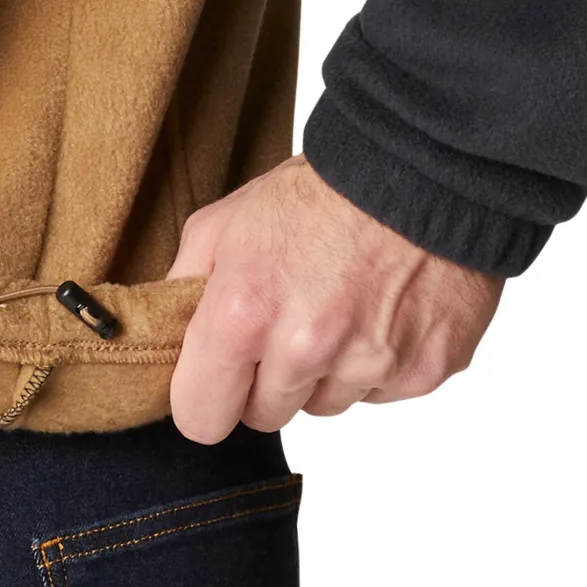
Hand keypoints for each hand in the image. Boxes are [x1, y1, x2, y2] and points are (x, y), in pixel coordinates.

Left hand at [164, 155, 503, 442]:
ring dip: (326, 373)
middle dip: (268, 383)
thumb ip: (182, 291)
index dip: (207, 400)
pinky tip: (382, 311)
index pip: (202, 420)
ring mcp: (371, 363)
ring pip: (326, 406)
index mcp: (242, 315)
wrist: (423, 166)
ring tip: (340, 309)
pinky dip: (380, 362)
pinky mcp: (424, 368)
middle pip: (266, 417)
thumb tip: (163, 340)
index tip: (218, 381)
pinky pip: (382, 393)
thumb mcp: (221, 226)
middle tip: (287, 325)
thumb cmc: (318, 194)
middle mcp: (306, 347)